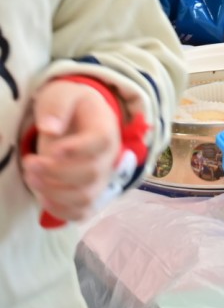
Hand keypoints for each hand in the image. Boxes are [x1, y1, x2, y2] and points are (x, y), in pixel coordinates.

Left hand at [21, 80, 122, 225]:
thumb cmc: (70, 106)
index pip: (102, 142)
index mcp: (106, 128)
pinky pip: (82, 212)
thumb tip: (50, 129)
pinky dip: (62, 211)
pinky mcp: (90, 193)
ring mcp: (101, 178)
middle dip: (55, 172)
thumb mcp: (62, 95)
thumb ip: (57, 107)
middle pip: (92, 173)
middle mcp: (109, 156)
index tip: (53, 150)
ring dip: (54, 192)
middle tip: (29, 162)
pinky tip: (43, 198)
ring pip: (86, 197)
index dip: (78, 149)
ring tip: (31, 178)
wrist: (79, 117)